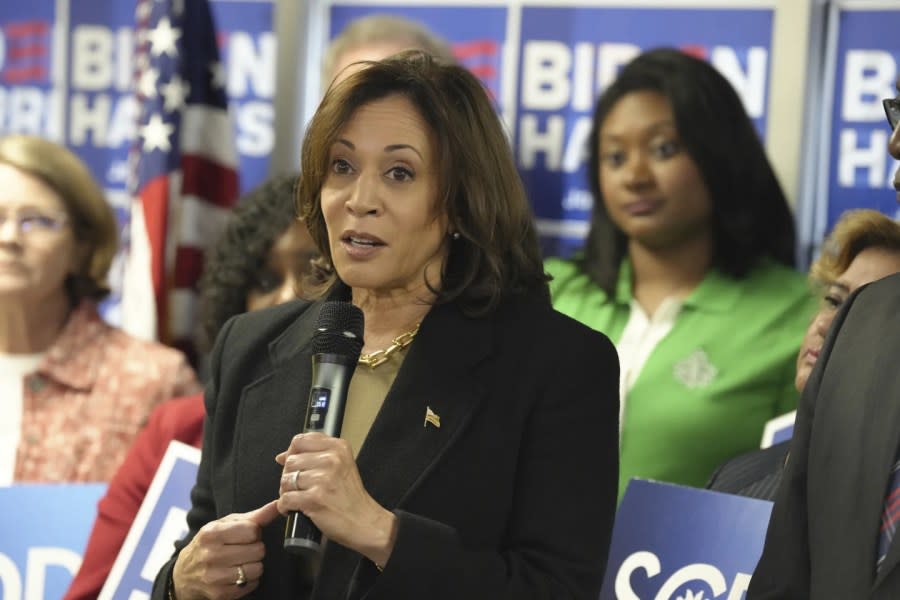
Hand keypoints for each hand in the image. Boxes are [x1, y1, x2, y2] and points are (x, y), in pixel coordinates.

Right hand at [172, 501, 279, 598]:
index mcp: (212, 533)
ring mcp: (214, 577)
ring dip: (254, 565)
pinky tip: (238, 574)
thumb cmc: (210, 544)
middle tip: (244, 549)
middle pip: (258, 550)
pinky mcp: (220, 594)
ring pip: (257, 568)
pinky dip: (250, 579)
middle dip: (255, 549)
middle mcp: (210, 555)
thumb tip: (277, 505)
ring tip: (242, 561)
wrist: (183, 574)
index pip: (252, 531)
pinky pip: (252, 584)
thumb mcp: (225, 525)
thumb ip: (254, 516)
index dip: (254, 533)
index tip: (246, 535)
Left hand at [276, 433, 396, 567]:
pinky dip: (285, 507)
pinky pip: (285, 499)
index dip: (292, 454)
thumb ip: (314, 455)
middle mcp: (332, 460)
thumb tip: (282, 456)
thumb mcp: (341, 465)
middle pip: (290, 461)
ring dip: (287, 493)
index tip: (295, 465)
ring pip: (285, 480)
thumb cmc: (352, 498)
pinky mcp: (315, 498)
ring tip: (298, 499)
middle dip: (289, 477)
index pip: (300, 441)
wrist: (365, 522)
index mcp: (338, 448)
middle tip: (300, 488)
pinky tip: (295, 509)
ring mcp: (323, 479)